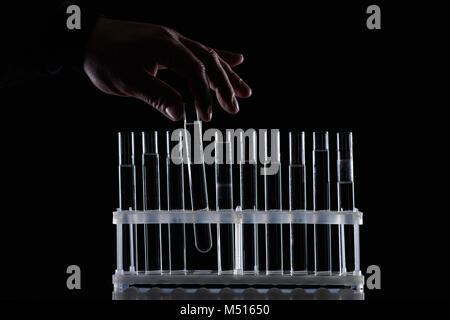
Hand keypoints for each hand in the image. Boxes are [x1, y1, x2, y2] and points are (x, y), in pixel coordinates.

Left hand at [83, 18, 251, 120]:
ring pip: (208, 56)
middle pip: (208, 62)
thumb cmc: (103, 59)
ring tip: (245, 91)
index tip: (207, 115)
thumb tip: (180, 115)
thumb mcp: (126, 81)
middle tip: (235, 108)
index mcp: (163, 47)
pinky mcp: (171, 43)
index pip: (195, 71)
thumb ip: (156, 96)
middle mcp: (173, 40)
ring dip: (227, 74)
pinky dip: (220, 56)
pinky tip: (236, 60)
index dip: (205, 94)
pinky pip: (200, 49)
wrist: (88, 38)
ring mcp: (173, 40)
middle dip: (224, 86)